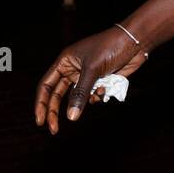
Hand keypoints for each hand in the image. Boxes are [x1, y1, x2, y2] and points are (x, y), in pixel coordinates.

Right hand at [34, 26, 149, 134]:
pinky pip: (92, 96)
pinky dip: (97, 96)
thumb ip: (80, 94)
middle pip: (58, 95)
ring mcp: (86, 76)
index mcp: (64, 62)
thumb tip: (70, 117)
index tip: (40, 121)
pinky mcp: (99, 81)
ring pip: (78, 97)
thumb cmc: (109, 48)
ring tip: (99, 91)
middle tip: (54, 130)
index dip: (41, 103)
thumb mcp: (92, 71)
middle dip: (56, 112)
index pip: (46, 85)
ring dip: (84, 101)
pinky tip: (107, 87)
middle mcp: (72, 69)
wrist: (134, 42)